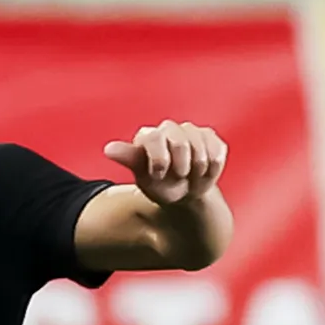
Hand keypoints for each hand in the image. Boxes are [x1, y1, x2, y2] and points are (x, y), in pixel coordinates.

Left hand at [104, 121, 228, 205]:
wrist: (184, 196)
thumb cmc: (159, 185)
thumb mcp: (143, 177)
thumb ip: (129, 159)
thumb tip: (108, 149)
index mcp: (148, 136)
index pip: (154, 139)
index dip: (159, 160)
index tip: (159, 175)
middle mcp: (169, 128)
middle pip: (180, 143)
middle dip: (181, 167)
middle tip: (178, 177)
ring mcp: (191, 131)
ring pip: (201, 148)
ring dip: (197, 170)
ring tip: (190, 177)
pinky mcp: (210, 137)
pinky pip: (216, 152)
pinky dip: (211, 168)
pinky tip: (203, 172)